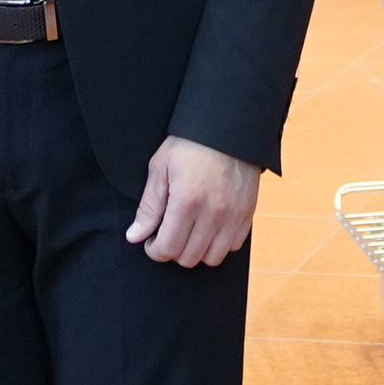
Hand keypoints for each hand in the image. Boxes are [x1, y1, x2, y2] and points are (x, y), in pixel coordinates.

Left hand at [126, 135, 262, 268]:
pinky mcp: (248, 213)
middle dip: (173, 251)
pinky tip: (210, 228)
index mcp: (187, 201)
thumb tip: (135, 236)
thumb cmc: (190, 144)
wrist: (228, 126)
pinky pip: (233, 246)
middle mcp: (213, 213)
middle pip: (189, 257)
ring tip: (190, 233)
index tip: (152, 241)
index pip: (167, 248)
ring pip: (212, 258)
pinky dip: (220, 243)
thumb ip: (149, 206)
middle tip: (169, 234)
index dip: (154, 250)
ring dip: (197, 251)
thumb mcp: (161, 168)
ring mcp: (233, 215)